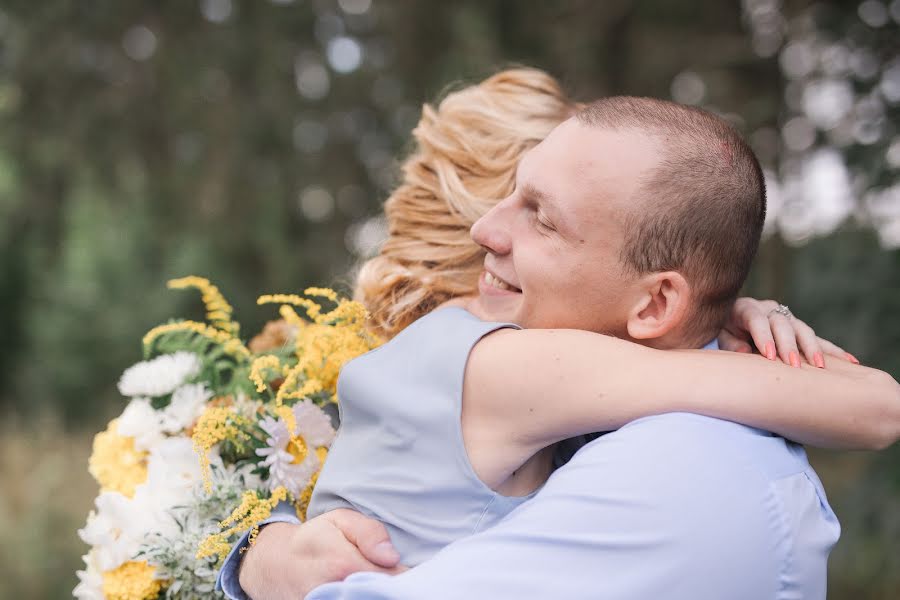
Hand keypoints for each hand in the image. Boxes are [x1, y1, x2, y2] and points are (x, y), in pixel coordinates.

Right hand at [239, 510, 404, 599]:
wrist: (273, 566)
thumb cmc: (314, 539)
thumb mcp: (341, 520)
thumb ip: (370, 532)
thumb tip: (391, 556)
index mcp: (343, 565)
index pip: (392, 578)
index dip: (404, 574)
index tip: (402, 567)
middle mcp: (333, 592)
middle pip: (381, 595)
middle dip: (391, 587)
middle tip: (390, 574)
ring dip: (374, 593)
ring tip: (374, 582)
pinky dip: (362, 598)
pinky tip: (361, 590)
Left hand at [718, 297, 857, 367]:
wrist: (730, 322)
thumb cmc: (723, 331)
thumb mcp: (719, 335)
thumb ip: (731, 342)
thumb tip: (746, 352)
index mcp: (747, 308)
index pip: (757, 320)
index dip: (764, 337)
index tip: (770, 356)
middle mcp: (769, 309)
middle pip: (783, 325)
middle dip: (789, 345)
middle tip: (793, 364)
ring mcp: (787, 318)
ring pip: (803, 330)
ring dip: (813, 349)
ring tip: (820, 366)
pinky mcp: (799, 329)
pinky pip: (819, 339)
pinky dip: (834, 351)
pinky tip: (852, 362)